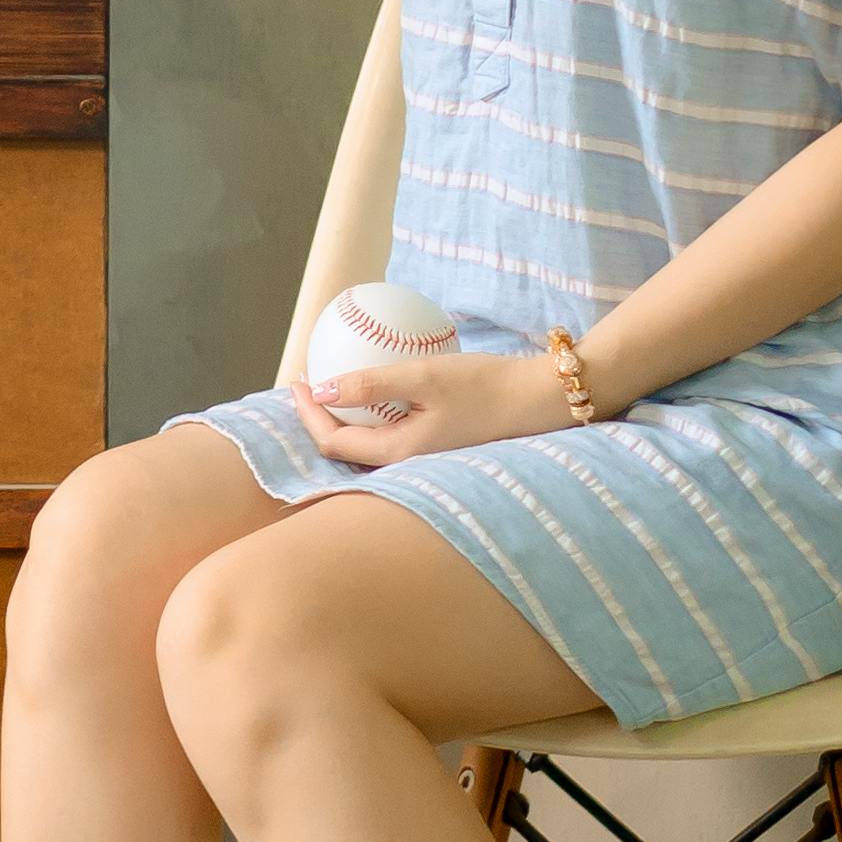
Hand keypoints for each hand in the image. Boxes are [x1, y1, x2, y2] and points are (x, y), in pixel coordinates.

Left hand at [296, 343, 577, 468]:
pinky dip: (376, 417)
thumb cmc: (486, 386)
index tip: (297, 380)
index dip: (308, 414)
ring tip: (335, 386)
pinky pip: (396, 437)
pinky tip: (382, 392)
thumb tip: (320, 390)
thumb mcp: (424, 376)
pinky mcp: (443, 448)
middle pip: (348, 451)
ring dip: (348, 420)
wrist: (544, 402)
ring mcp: (427, 460)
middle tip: (309, 383)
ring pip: (372, 446)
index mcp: (399, 453)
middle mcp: (410, 466)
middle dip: (321, 421)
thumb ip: (371, 383)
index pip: (334, 442)